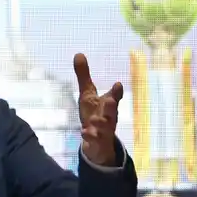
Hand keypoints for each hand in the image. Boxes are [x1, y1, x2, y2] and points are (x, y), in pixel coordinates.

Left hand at [74, 52, 123, 166]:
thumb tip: (78, 53)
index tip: (117, 84)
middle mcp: (108, 118)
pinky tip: (84, 133)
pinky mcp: (97, 143)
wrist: (98, 143)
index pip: (114, 97)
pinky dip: (90, 137)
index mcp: (107, 105)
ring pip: (105, 128)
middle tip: (110, 101)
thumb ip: (84, 77)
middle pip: (112, 112)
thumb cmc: (94, 114)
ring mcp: (104, 132)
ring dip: (101, 123)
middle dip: (111, 106)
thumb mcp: (87, 95)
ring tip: (94, 120)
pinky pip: (95, 141)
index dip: (116, 92)